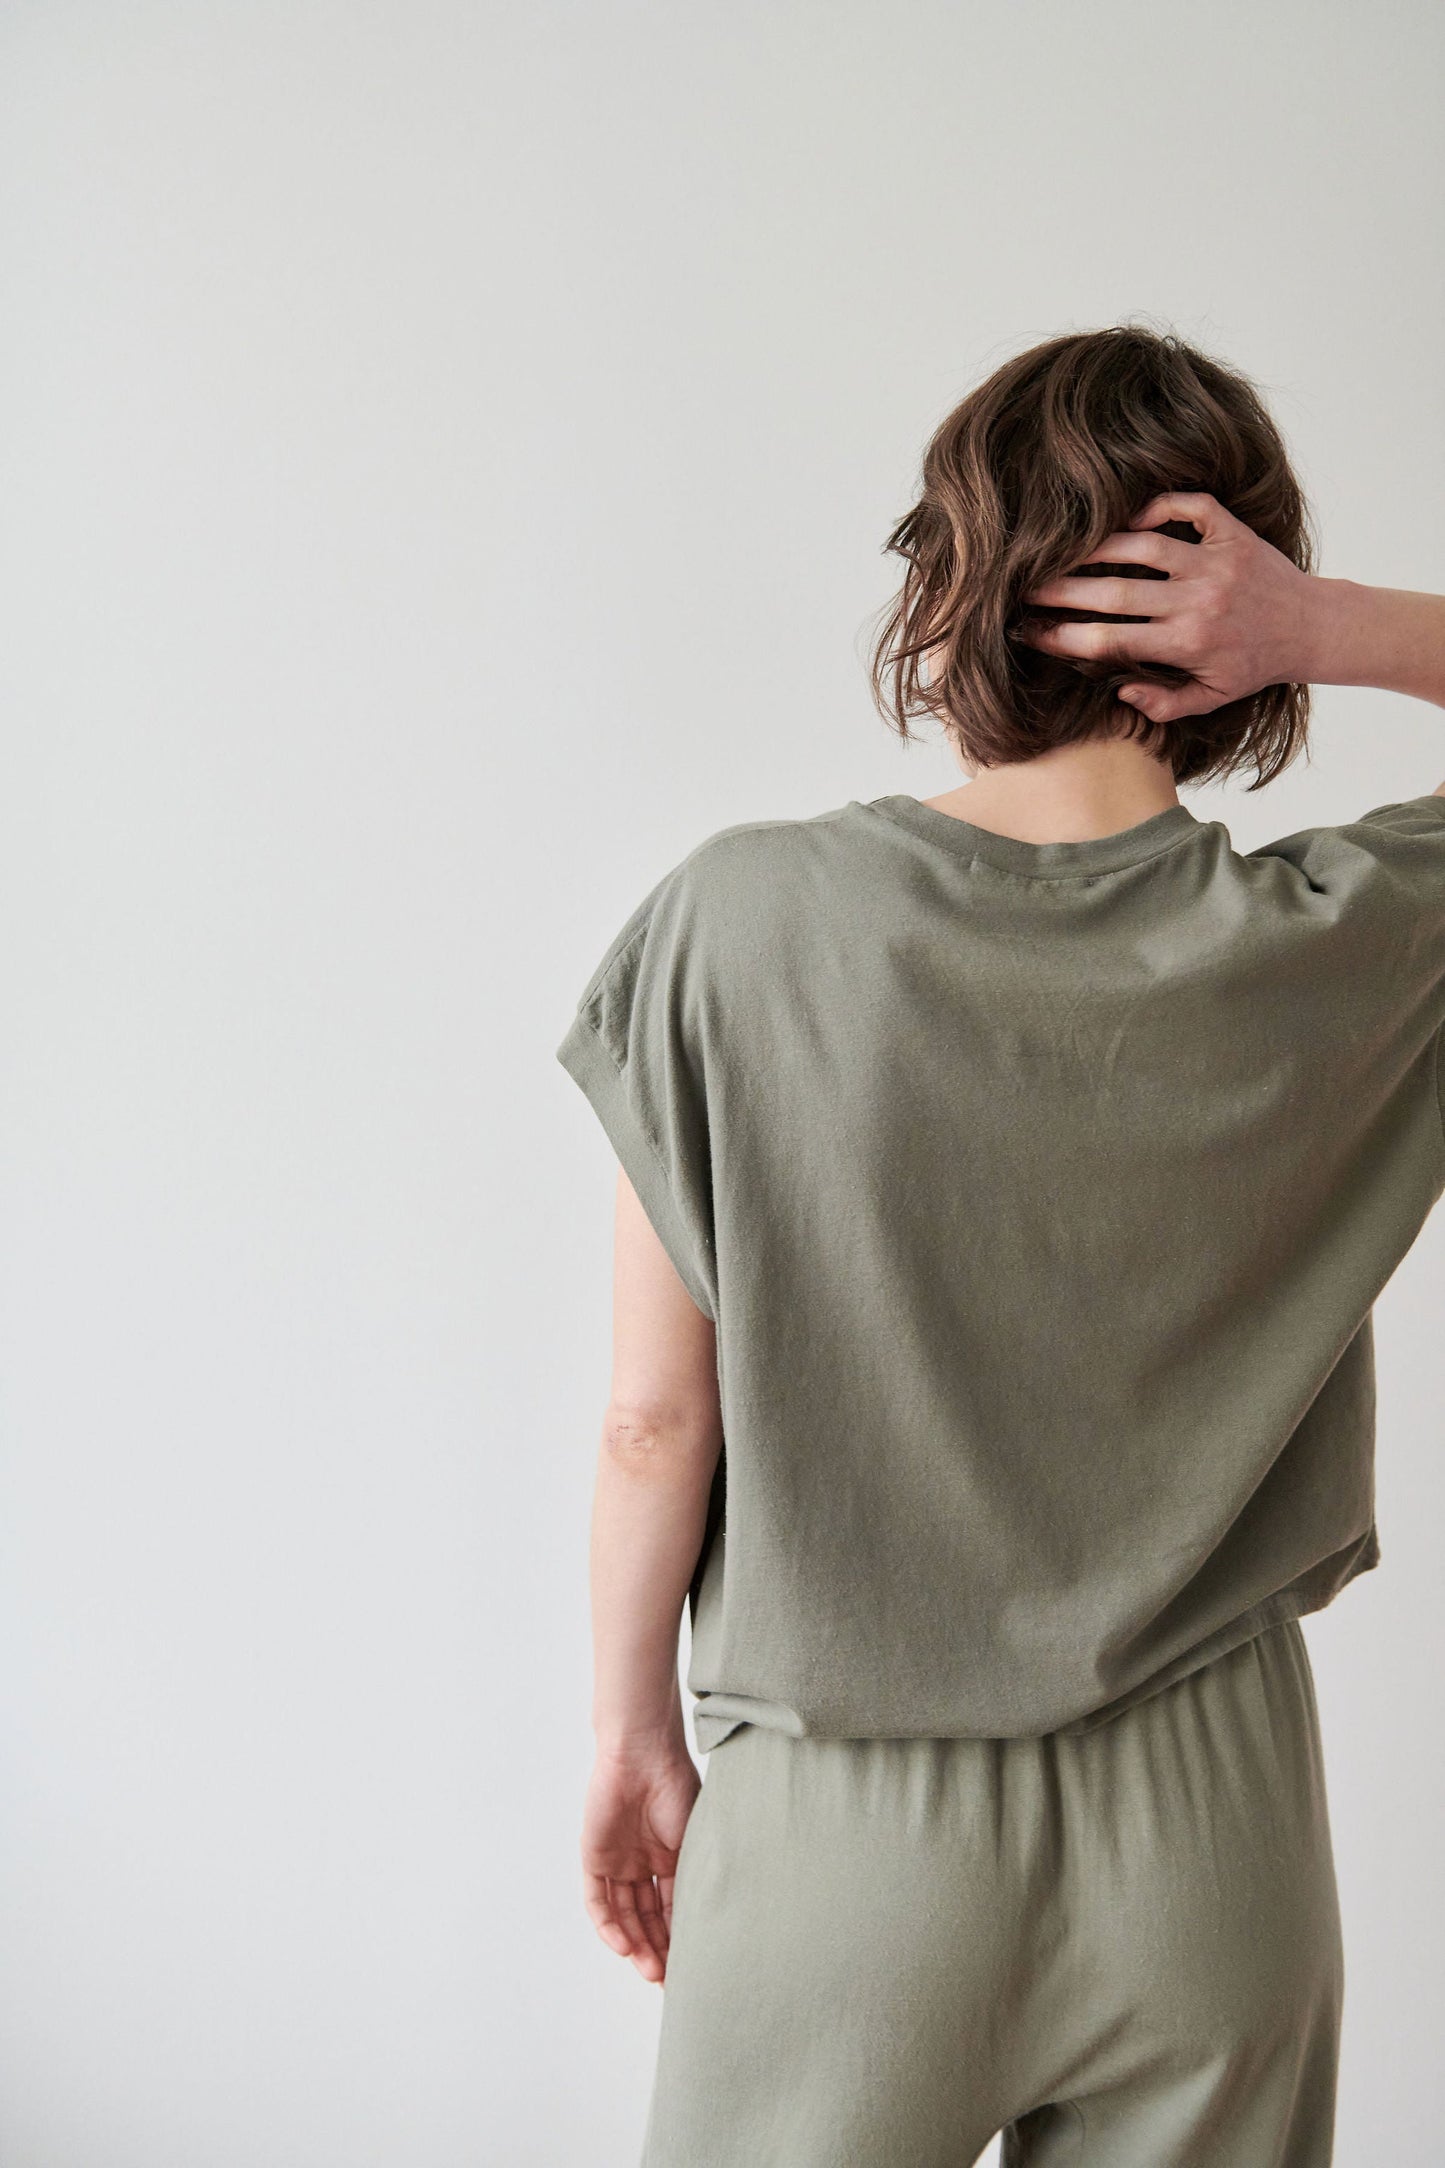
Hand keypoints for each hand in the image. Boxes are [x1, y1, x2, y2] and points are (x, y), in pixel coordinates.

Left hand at [582, 1735, 700, 1984]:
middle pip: (647, 1918)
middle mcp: (643, 1864)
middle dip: (657, 1949)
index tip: (690, 1969)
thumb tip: (715, 1922)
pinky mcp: (594, 1856)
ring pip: (623, 1914)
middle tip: (667, 1980)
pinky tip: (623, 1945)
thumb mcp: (694, 1837)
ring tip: (649, 1969)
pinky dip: (608, 1924)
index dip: (679, 1940)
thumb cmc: (677, 1786)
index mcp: (671, 1858)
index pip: (672, 1909)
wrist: (643, 1753)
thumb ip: (696, 1875)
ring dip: (634, 1944)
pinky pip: (597, 1899)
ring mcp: (618, 1861)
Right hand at [1017, 491, 1318, 722]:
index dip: (1063, 638)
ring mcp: (1215, 563)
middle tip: (1025, 587)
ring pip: (1143, 545)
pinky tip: (1130, 516)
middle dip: (1062, 591)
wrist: (1310, 627)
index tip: (1031, 634)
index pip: (1110, 641)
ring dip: (1097, 546)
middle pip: (1114, 593)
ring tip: (1063, 550)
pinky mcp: (1232, 533)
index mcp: (1186, 645)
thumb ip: (1164, 703)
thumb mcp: (1211, 698)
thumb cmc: (1253, 665)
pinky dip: (1158, 504)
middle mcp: (1197, 602)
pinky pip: (1190, 506)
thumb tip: (1118, 690)